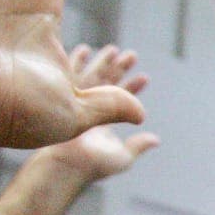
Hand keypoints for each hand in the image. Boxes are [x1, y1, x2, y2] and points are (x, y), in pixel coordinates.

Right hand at [38, 47, 158, 181]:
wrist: (64, 164)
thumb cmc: (94, 165)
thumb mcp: (122, 157)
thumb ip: (138, 145)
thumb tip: (156, 139)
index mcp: (103, 126)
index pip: (123, 103)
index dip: (133, 89)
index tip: (144, 77)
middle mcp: (89, 114)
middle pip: (107, 86)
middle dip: (119, 70)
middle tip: (131, 55)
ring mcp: (73, 106)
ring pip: (91, 79)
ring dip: (103, 64)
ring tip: (114, 49)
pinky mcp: (58, 100)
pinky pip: (69, 77)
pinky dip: (77, 62)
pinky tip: (85, 48)